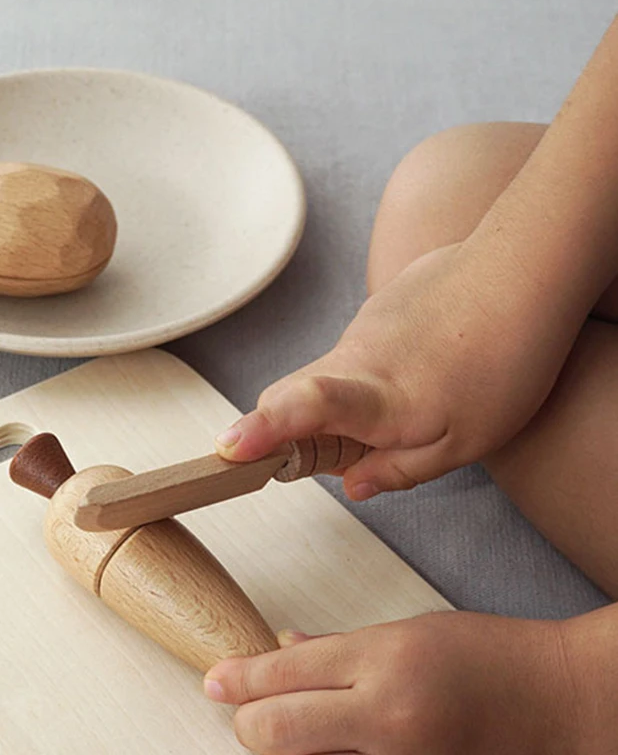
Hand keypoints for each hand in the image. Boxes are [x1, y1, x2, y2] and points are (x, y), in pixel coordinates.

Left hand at [203, 612, 588, 754]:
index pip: (279, 673)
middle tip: (249, 717)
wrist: (565, 705)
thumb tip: (276, 652)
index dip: (235, 678)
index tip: (216, 681)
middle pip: (274, 731)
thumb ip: (335, 648)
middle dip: (245, 724)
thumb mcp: (407, 630)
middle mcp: (389, 719)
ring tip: (279, 754)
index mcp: (383, 660)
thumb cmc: (491, 658)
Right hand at [215, 244, 573, 498]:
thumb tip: (351, 485)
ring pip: (322, 378)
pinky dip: (364, 378)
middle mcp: (354, 359)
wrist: (526, 269)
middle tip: (322, 459)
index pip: (304, 410)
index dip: (263, 430)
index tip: (229, 448)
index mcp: (377, 396)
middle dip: (278, 433)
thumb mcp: (463, 445)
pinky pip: (352, 356)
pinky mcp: (375, 312)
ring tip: (407, 413)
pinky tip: (421, 374)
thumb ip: (398, 470)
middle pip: (287, 397)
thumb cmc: (503, 362)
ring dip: (333, 410)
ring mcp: (361, 330)